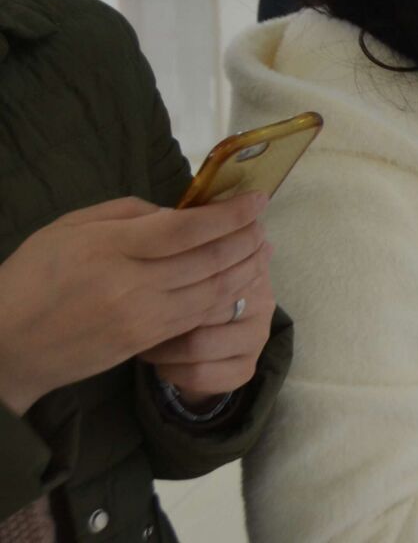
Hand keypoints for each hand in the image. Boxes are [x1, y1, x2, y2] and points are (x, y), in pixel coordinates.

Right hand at [0, 194, 270, 415]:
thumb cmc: (33, 277)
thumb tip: (178, 212)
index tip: (258, 198)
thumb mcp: (70, 228)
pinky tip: (239, 281)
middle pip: (210, 259)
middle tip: (263, 221)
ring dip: (246, 267)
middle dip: (247, 237)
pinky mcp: (145, 341)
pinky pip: (199, 316)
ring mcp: (141, 317)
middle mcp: (132, 284)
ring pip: (213, 290)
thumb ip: (128, 214)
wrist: (6, 347)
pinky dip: (226, 296)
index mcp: (111, 247)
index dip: (230, 214)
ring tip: (262, 248)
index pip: (187, 228)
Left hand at [139, 265, 276, 405]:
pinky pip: (200, 375)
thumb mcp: (192, 270)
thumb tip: (168, 226)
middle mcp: (261, 303)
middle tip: (136, 321)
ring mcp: (257, 338)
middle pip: (200, 309)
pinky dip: (173, 372)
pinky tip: (163, 365)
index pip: (207, 274)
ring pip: (197, 346)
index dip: (169, 286)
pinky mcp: (246, 369)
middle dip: (161, 319)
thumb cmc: (195, 296)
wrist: (214, 342)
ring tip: (146, 344)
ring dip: (162, 349)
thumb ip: (187, 252)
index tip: (141, 291)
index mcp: (251, 269)